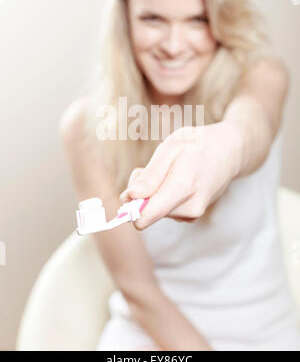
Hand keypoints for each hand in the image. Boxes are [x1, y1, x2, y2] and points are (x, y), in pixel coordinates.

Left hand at [120, 122, 244, 229]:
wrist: (230, 153)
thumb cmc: (198, 145)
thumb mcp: (171, 147)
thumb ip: (151, 175)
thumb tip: (130, 197)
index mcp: (183, 186)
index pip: (146, 215)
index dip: (129, 207)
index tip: (124, 195)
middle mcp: (190, 207)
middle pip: (146, 213)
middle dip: (140, 194)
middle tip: (150, 169)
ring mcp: (193, 214)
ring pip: (154, 211)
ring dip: (153, 193)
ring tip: (168, 171)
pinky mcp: (192, 217)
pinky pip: (164, 210)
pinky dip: (162, 196)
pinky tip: (176, 180)